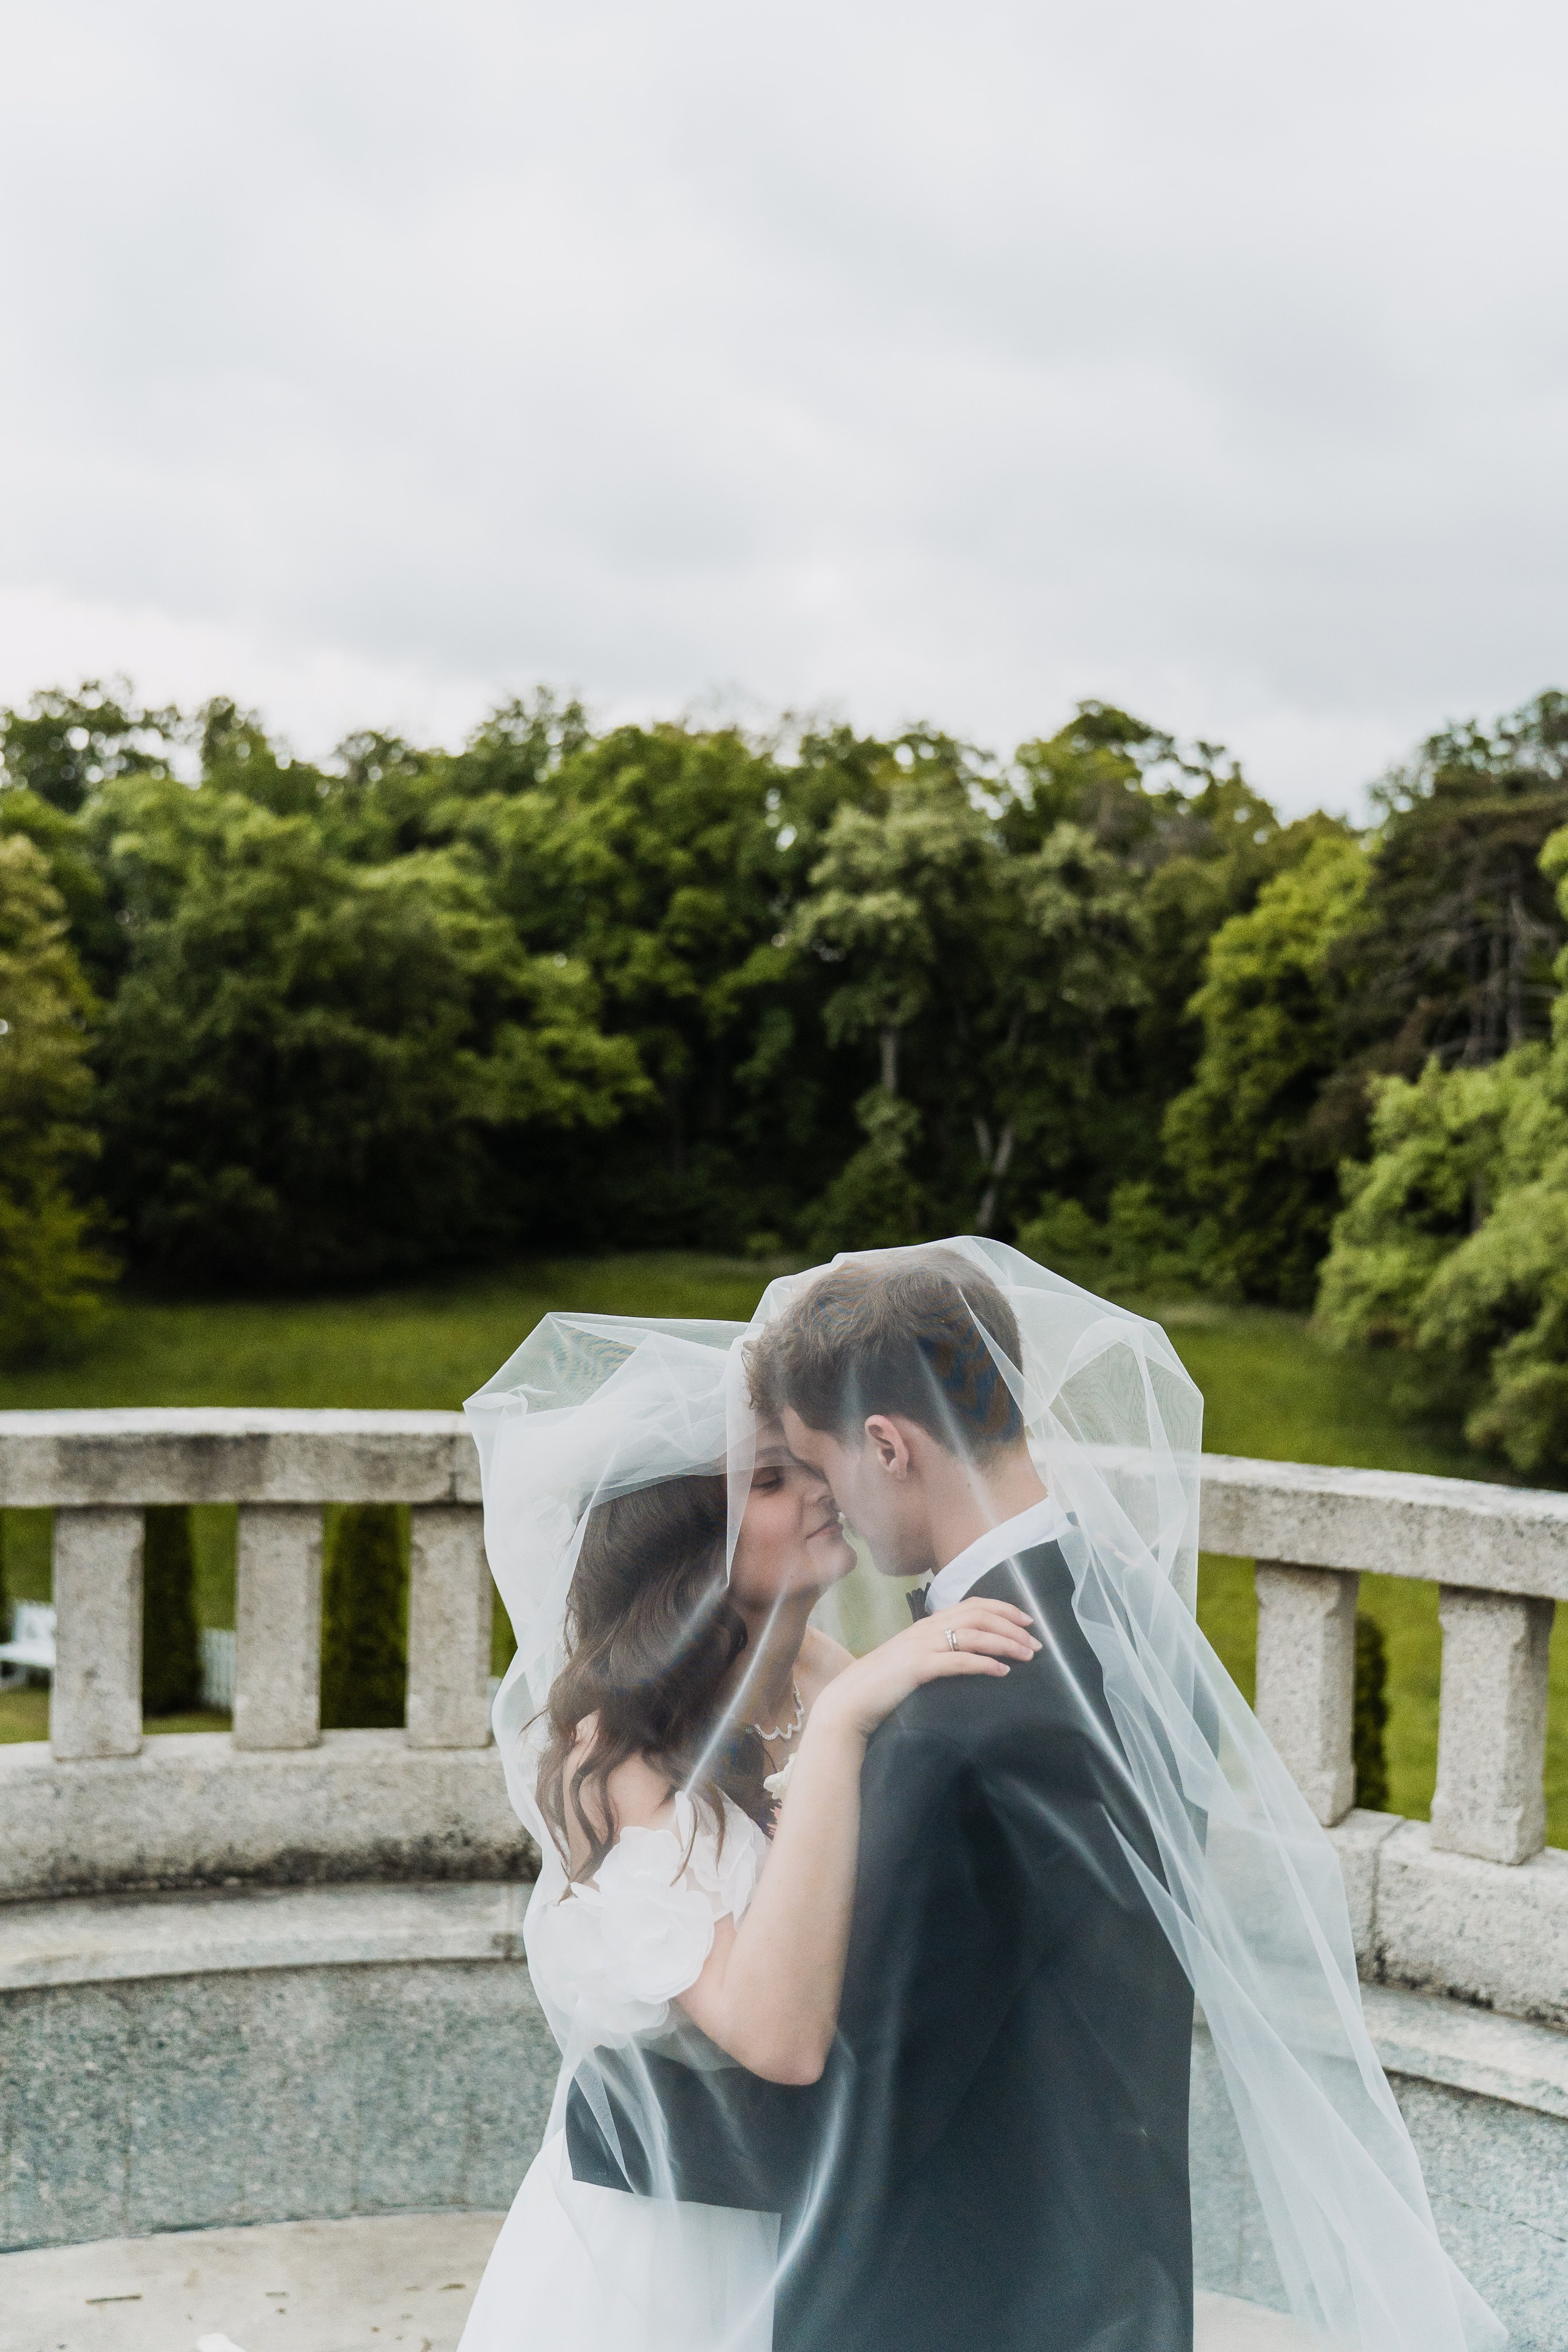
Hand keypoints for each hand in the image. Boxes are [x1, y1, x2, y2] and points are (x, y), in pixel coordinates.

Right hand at [809, 1599, 1040, 1743]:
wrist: (850, 1700)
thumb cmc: (883, 1685)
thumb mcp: (913, 1660)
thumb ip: (937, 1651)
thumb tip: (969, 1654)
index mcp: (927, 1624)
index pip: (973, 1605)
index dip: (1004, 1609)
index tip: (1028, 1621)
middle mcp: (926, 1629)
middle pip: (978, 1616)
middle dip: (1012, 1626)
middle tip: (1037, 1642)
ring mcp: (921, 1646)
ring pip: (972, 1634)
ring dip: (1005, 1643)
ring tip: (1027, 1656)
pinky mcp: (917, 1667)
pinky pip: (957, 1660)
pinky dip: (983, 1663)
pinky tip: (1002, 1672)